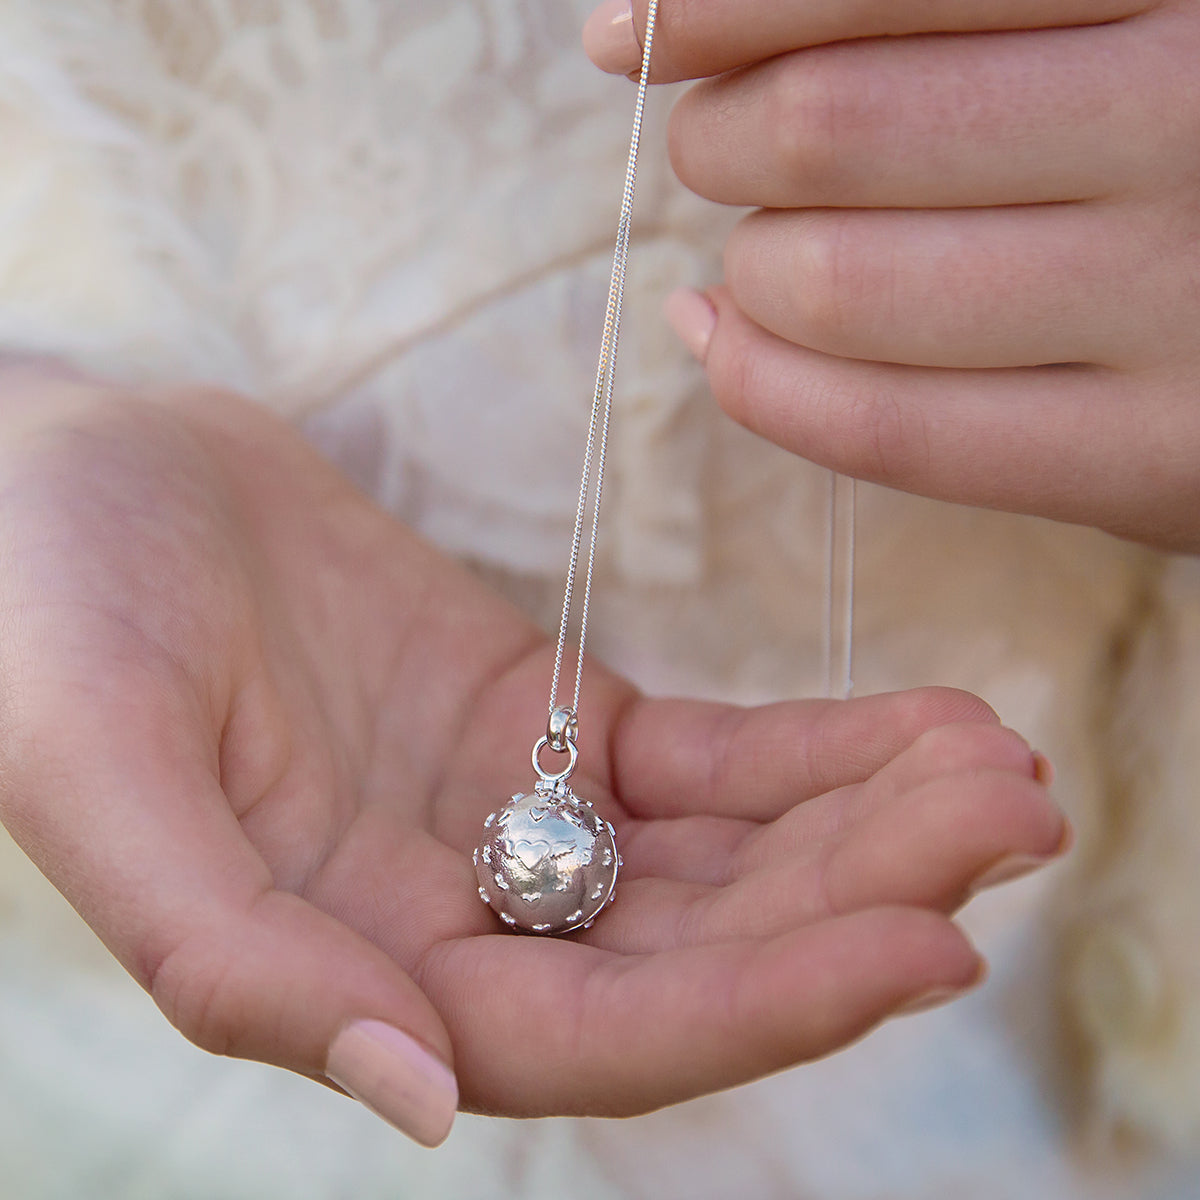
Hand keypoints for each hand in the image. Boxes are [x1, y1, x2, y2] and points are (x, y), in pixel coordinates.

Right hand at [0, 367, 1065, 1144]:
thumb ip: (234, 953)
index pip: (597, 1036)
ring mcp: (509, 812)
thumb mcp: (97, 773)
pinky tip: (920, 724)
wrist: (75, 475)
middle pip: (698, 950)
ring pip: (725, 856)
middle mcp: (454, 914)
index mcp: (357, 969)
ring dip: (865, 822)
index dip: (764, 1008)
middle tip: (1014, 820)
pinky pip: (707, 756)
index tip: (929, 945)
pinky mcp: (542, 712)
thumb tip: (414, 1099)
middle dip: (861, 898)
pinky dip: (815, 750)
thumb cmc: (44, 615)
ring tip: (999, 767)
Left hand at [585, 0, 1199, 551]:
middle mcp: (1196, 125)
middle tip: (712, 145)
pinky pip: (884, 433)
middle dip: (720, 138)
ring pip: (833, 284)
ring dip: (745, 268)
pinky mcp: (1155, 466)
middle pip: (832, 129)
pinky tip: (720, 344)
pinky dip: (760, 386)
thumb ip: (983, 10)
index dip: (717, 2)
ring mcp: (1183, 311)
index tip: (629, 31)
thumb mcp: (1147, 17)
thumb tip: (702, 19)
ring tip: (758, 257)